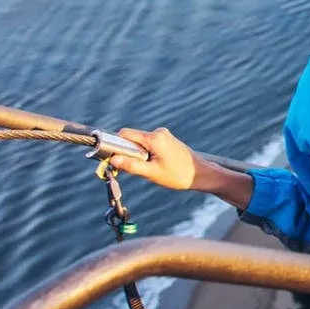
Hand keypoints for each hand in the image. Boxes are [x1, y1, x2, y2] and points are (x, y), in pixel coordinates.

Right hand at [108, 128, 252, 207]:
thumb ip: (131, 165)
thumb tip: (112, 159)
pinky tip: (152, 166)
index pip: (125, 134)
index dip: (113, 144)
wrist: (202, 174)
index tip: (108, 156)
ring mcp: (164, 136)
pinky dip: (144, 154)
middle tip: (126, 168)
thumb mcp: (152, 173)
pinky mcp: (167, 141)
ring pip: (139, 143)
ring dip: (135, 154)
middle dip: (124, 151)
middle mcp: (159, 133)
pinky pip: (148, 145)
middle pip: (131, 138)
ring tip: (145, 169)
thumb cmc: (179, 175)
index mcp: (154, 138)